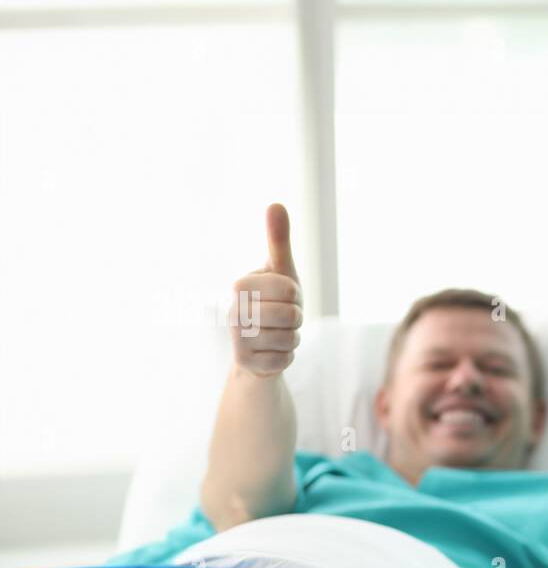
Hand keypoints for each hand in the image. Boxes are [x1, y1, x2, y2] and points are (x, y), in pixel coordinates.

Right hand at [228, 203, 302, 377]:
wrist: (258, 346)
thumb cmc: (274, 301)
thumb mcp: (280, 270)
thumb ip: (278, 240)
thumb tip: (276, 203)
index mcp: (240, 285)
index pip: (289, 289)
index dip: (296, 295)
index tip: (285, 296)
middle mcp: (232, 311)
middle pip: (291, 315)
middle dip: (296, 318)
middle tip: (283, 317)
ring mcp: (236, 340)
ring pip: (290, 339)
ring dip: (293, 338)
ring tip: (278, 333)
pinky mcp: (245, 364)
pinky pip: (285, 360)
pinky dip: (287, 357)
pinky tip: (272, 352)